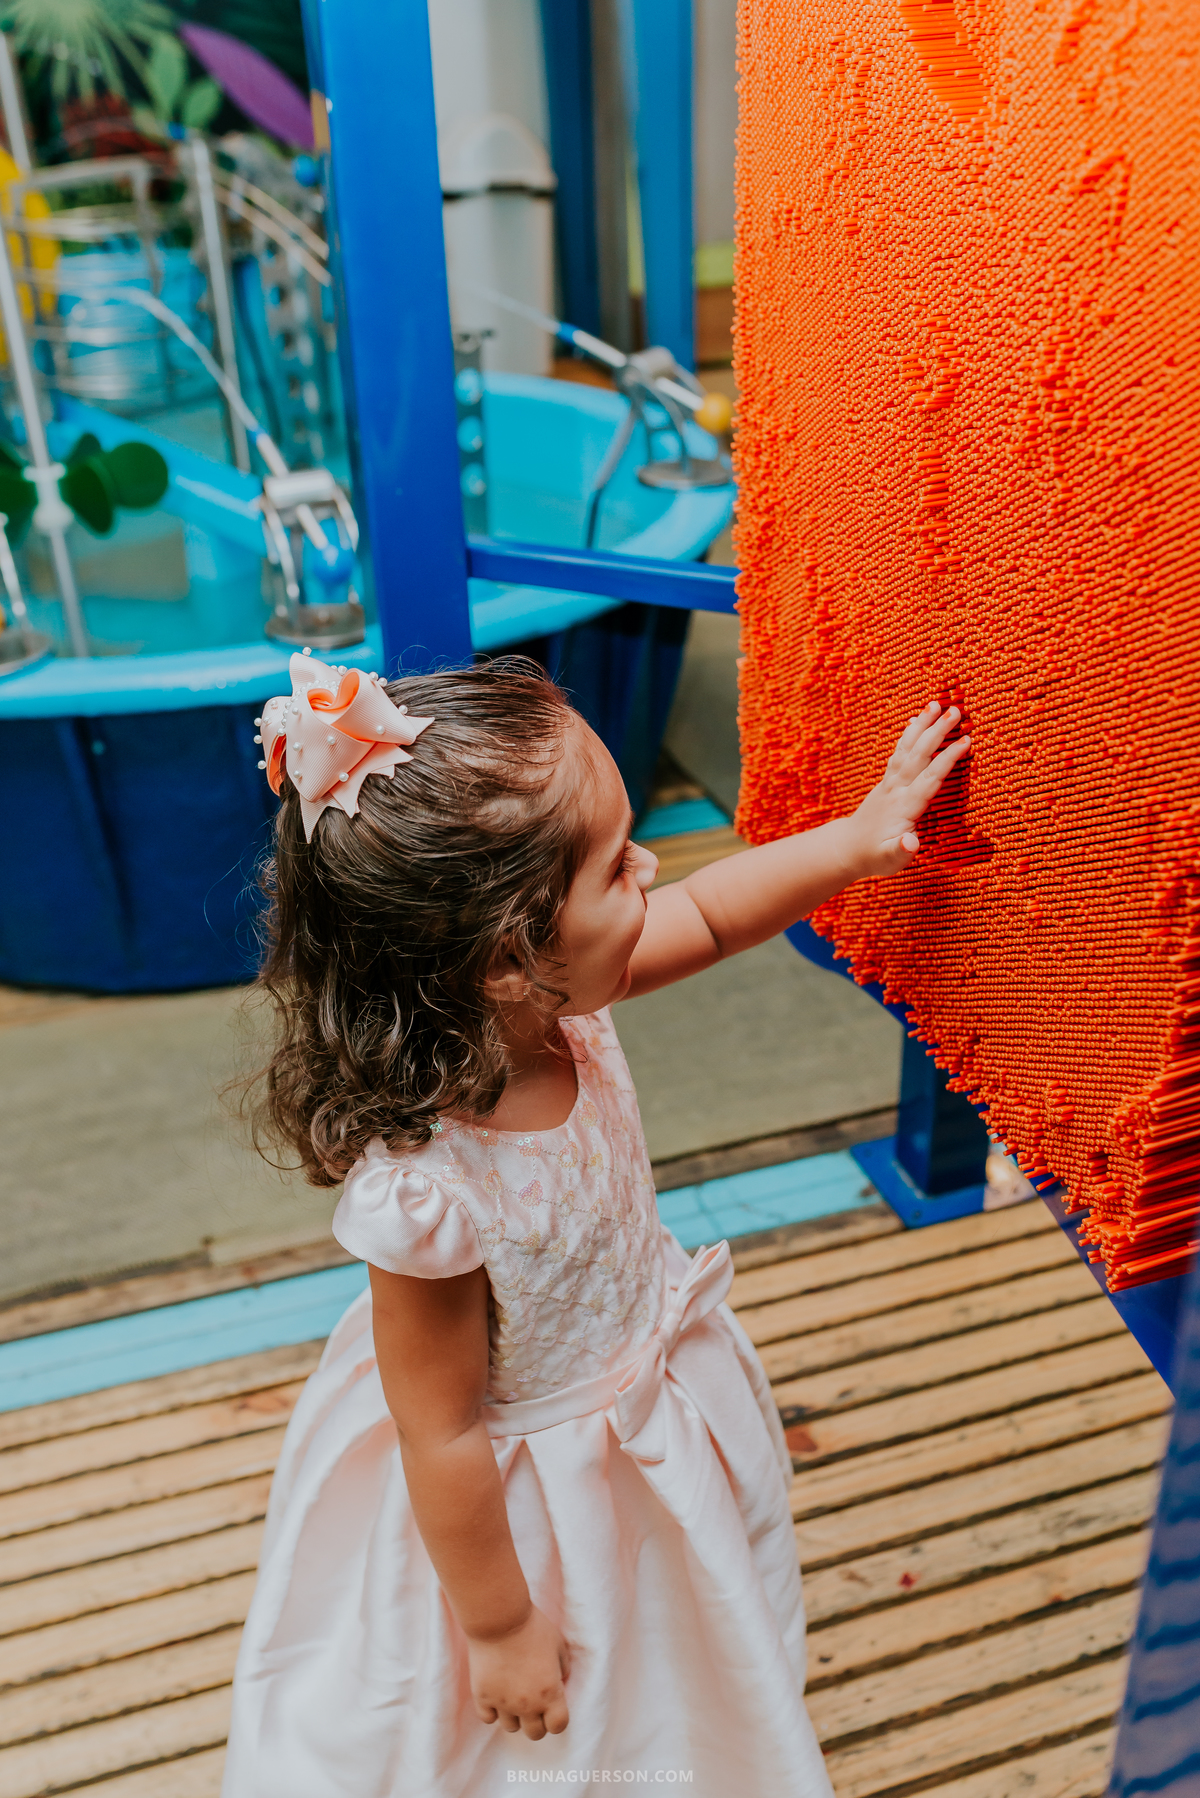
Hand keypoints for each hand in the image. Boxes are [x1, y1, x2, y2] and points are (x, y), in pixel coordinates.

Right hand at [468, 1605, 569, 1739]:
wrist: (499, 1618)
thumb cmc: (532, 1627)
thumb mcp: (558, 1644)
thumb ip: (562, 1667)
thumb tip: (560, 1679)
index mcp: (550, 1693)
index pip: (558, 1726)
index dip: (557, 1718)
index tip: (554, 1706)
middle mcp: (527, 1704)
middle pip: (535, 1733)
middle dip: (537, 1720)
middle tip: (534, 1702)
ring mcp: (503, 1703)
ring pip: (511, 1727)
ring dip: (515, 1716)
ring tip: (514, 1695)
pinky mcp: (482, 1697)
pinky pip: (488, 1718)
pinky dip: (493, 1711)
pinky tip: (496, 1695)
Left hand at [845, 701, 971, 878]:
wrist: (848, 849)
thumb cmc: (875, 856)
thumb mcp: (890, 861)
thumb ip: (901, 850)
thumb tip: (911, 843)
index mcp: (905, 807)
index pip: (930, 779)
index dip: (947, 760)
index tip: (965, 742)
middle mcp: (896, 790)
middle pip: (919, 756)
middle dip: (936, 732)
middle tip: (956, 710)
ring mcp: (890, 783)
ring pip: (907, 749)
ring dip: (922, 726)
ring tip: (935, 703)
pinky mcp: (887, 781)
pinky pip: (899, 752)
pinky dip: (908, 735)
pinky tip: (916, 720)